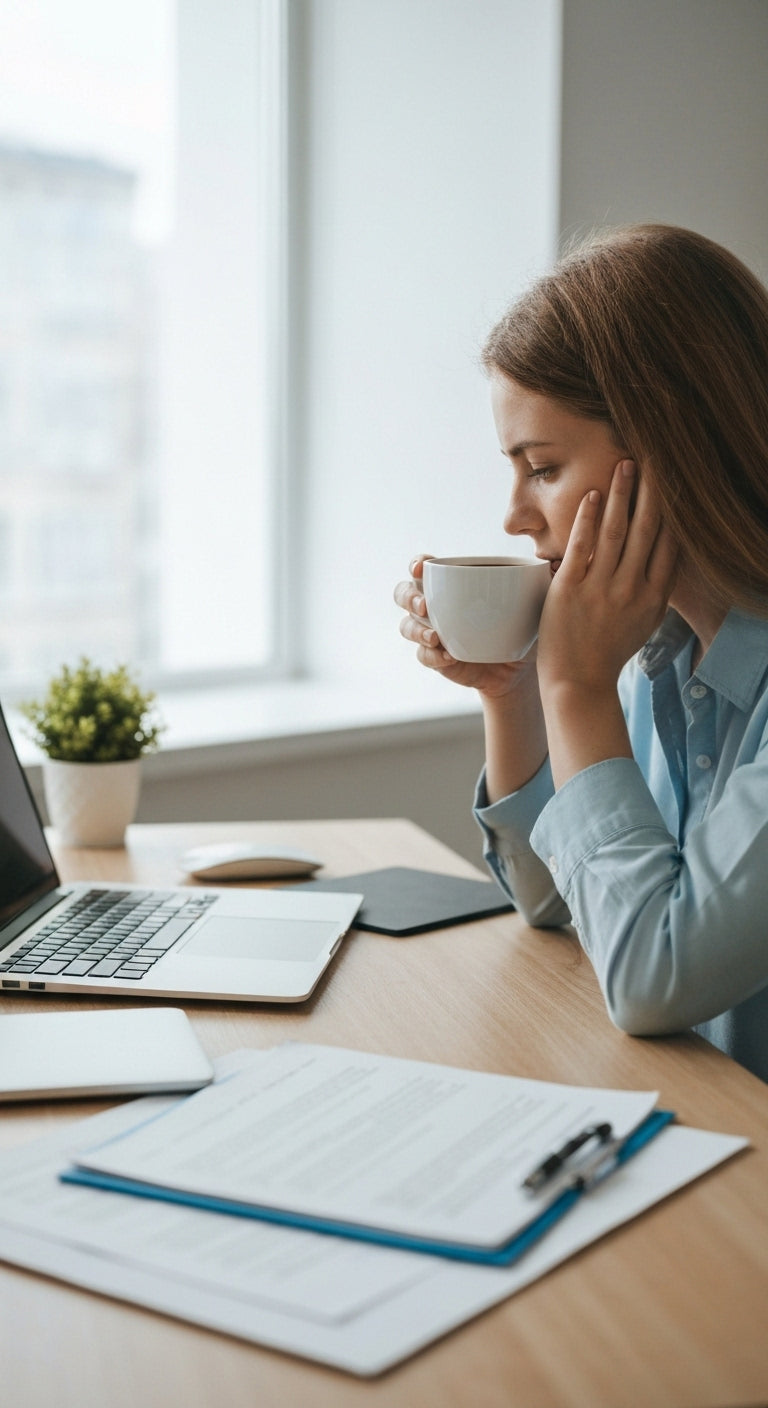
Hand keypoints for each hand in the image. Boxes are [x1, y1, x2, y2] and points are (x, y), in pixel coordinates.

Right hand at [394, 556, 536, 700]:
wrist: (520, 666)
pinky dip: (433, 656)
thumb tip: (551, 563)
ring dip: (416, 630)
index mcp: (450, 583)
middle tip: (425, 606)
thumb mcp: (530, 600)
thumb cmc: (521, 624)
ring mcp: (430, 633)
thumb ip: (536, 579)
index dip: (416, 564)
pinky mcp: (435, 659)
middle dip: (409, 597)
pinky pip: (423, 656)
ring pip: (406, 626)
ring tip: (436, 637)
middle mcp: (433, 605)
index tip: (421, 567)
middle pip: (403, 593)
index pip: (422, 566)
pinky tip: (450, 656)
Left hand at [537, 460, 677, 698]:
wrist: (578, 683)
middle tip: (655, 456)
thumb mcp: (643, 622)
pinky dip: (588, 518)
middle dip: (653, 489)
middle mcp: (633, 589)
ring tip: (625, 463)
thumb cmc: (607, 652)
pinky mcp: (570, 590)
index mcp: (654, 596)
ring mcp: (602, 589)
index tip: (675, 479)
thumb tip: (664, 557)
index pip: (670, 542)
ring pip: (617, 531)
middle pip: (648, 529)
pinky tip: (592, 494)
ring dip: (622, 493)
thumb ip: (654, 589)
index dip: (674, 508)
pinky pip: (582, 546)